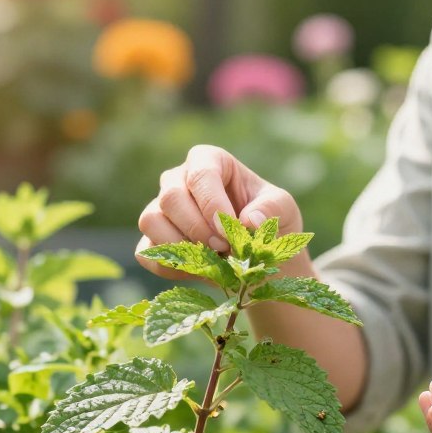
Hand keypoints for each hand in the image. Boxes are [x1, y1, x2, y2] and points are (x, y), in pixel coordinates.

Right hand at [136, 145, 303, 279]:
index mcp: (210, 161)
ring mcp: (161, 209)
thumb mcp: (284, 209)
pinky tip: (199, 270)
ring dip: (181, 246)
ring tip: (212, 259)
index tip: (228, 230)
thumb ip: (271, 208)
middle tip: (223, 248)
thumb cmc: (270, 221)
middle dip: (197, 228)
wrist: (258, 255)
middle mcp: (178, 179)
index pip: (201, 174)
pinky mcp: (152, 239)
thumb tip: (249, 220)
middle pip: (170, 197)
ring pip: (150, 221)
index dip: (212, 203)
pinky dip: (171, 266)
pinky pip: (147, 252)